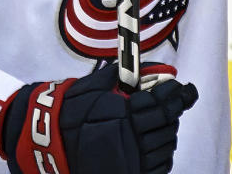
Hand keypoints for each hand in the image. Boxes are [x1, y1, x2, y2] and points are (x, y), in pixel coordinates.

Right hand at [0, 63, 198, 173]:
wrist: (47, 139)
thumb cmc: (71, 109)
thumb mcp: (97, 86)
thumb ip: (126, 77)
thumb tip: (156, 68)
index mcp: (125, 114)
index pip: (164, 103)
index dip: (177, 95)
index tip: (185, 90)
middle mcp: (131, 138)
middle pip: (167, 124)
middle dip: (171, 113)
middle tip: (173, 104)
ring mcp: (131, 160)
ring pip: (165, 146)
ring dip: (167, 133)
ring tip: (160, 125)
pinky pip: (159, 167)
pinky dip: (161, 155)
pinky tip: (155, 145)